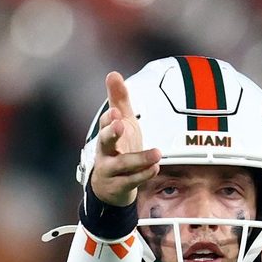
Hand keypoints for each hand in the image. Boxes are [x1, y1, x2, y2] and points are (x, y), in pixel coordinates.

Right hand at [89, 72, 161, 206]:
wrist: (110, 187)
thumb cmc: (117, 149)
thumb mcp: (121, 123)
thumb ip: (118, 100)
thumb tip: (113, 74)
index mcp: (106, 135)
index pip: (104, 124)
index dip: (109, 119)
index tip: (115, 112)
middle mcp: (105, 152)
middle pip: (104, 142)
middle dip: (111, 133)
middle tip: (121, 124)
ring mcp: (110, 171)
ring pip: (122, 165)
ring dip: (139, 159)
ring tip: (157, 153)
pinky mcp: (118, 186)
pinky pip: (131, 181)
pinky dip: (143, 175)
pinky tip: (155, 168)